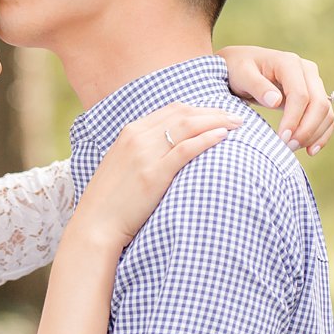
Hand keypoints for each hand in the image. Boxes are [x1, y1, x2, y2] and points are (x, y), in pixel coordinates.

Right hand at [75, 104, 240, 250]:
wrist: (95, 224)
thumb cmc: (111, 201)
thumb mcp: (122, 166)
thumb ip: (141, 152)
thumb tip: (167, 150)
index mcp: (129, 132)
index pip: (171, 110)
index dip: (199, 109)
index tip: (218, 115)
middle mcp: (136, 137)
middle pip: (183, 113)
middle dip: (213, 111)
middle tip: (235, 117)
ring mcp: (144, 154)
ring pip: (187, 126)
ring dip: (216, 121)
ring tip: (237, 124)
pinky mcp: (153, 174)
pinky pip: (186, 149)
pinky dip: (207, 139)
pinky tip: (223, 137)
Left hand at [217, 45, 333, 154]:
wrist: (241, 64)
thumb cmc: (238, 69)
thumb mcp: (241, 74)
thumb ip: (257, 86)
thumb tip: (275, 101)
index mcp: (289, 63)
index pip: (300, 95)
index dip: (294, 119)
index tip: (281, 138)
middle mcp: (307, 71)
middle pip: (319, 104)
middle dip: (306, 129)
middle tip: (288, 147)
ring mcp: (313, 82)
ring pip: (325, 111)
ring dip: (314, 134)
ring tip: (293, 149)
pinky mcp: (314, 95)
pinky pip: (326, 116)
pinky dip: (321, 133)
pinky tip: (310, 150)